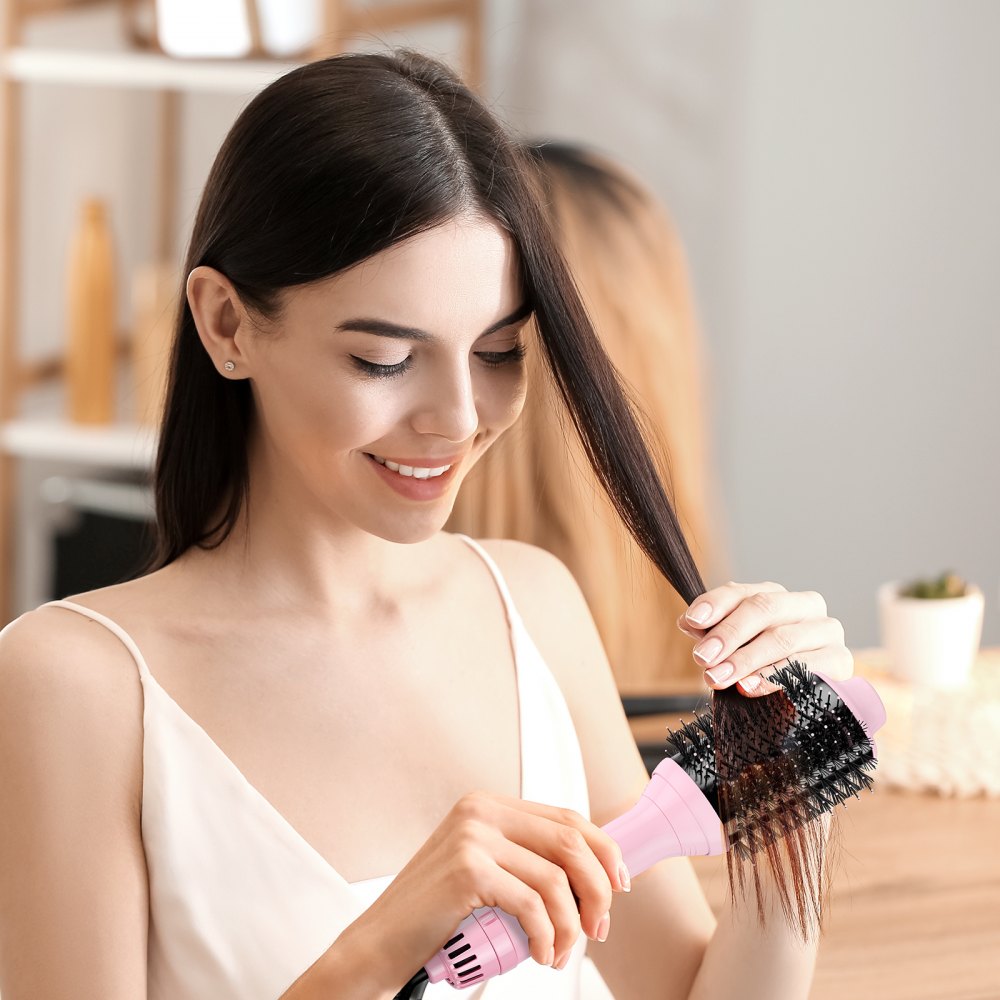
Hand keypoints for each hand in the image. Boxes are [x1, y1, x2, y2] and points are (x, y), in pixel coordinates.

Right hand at [346, 791, 628, 992]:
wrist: (379, 944)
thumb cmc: (437, 916)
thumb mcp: (485, 873)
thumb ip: (524, 860)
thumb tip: (595, 874)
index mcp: (488, 805)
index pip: (567, 818)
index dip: (604, 852)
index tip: (620, 886)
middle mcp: (481, 811)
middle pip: (570, 842)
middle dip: (597, 890)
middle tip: (597, 930)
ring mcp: (472, 837)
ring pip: (557, 879)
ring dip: (572, 925)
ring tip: (560, 952)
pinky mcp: (467, 870)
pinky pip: (533, 905)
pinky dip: (547, 936)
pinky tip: (540, 954)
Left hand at [675, 581, 852, 696]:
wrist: (809, 700)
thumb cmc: (766, 668)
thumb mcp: (736, 649)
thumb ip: (713, 633)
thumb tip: (688, 622)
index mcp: (775, 595)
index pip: (741, 591)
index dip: (715, 604)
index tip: (693, 621)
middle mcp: (804, 605)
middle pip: (763, 608)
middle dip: (728, 633)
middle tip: (703, 658)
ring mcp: (826, 630)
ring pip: (782, 638)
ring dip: (746, 659)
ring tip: (720, 677)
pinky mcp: (840, 659)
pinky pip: (806, 666)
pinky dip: (774, 677)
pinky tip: (751, 687)